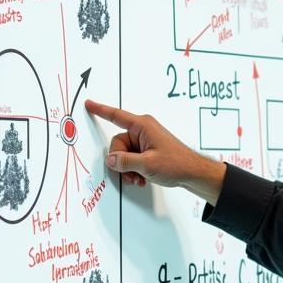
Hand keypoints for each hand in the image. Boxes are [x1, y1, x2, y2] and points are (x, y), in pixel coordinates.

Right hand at [84, 99, 226, 204]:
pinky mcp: (148, 150)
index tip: (89, 104)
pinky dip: (134, 170)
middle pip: (118, 144)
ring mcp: (146, 140)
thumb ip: (125, 162)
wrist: (193, 173)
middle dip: (121, 162)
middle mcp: (143, 130)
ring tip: (139, 178)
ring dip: (128, 169)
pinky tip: (142, 178)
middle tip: (131, 175)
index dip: (101, 110)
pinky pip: (132, 159)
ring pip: (124, 154)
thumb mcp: (147, 164)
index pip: (116, 116)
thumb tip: (110, 160)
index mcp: (143, 126)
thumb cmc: (177, 164)